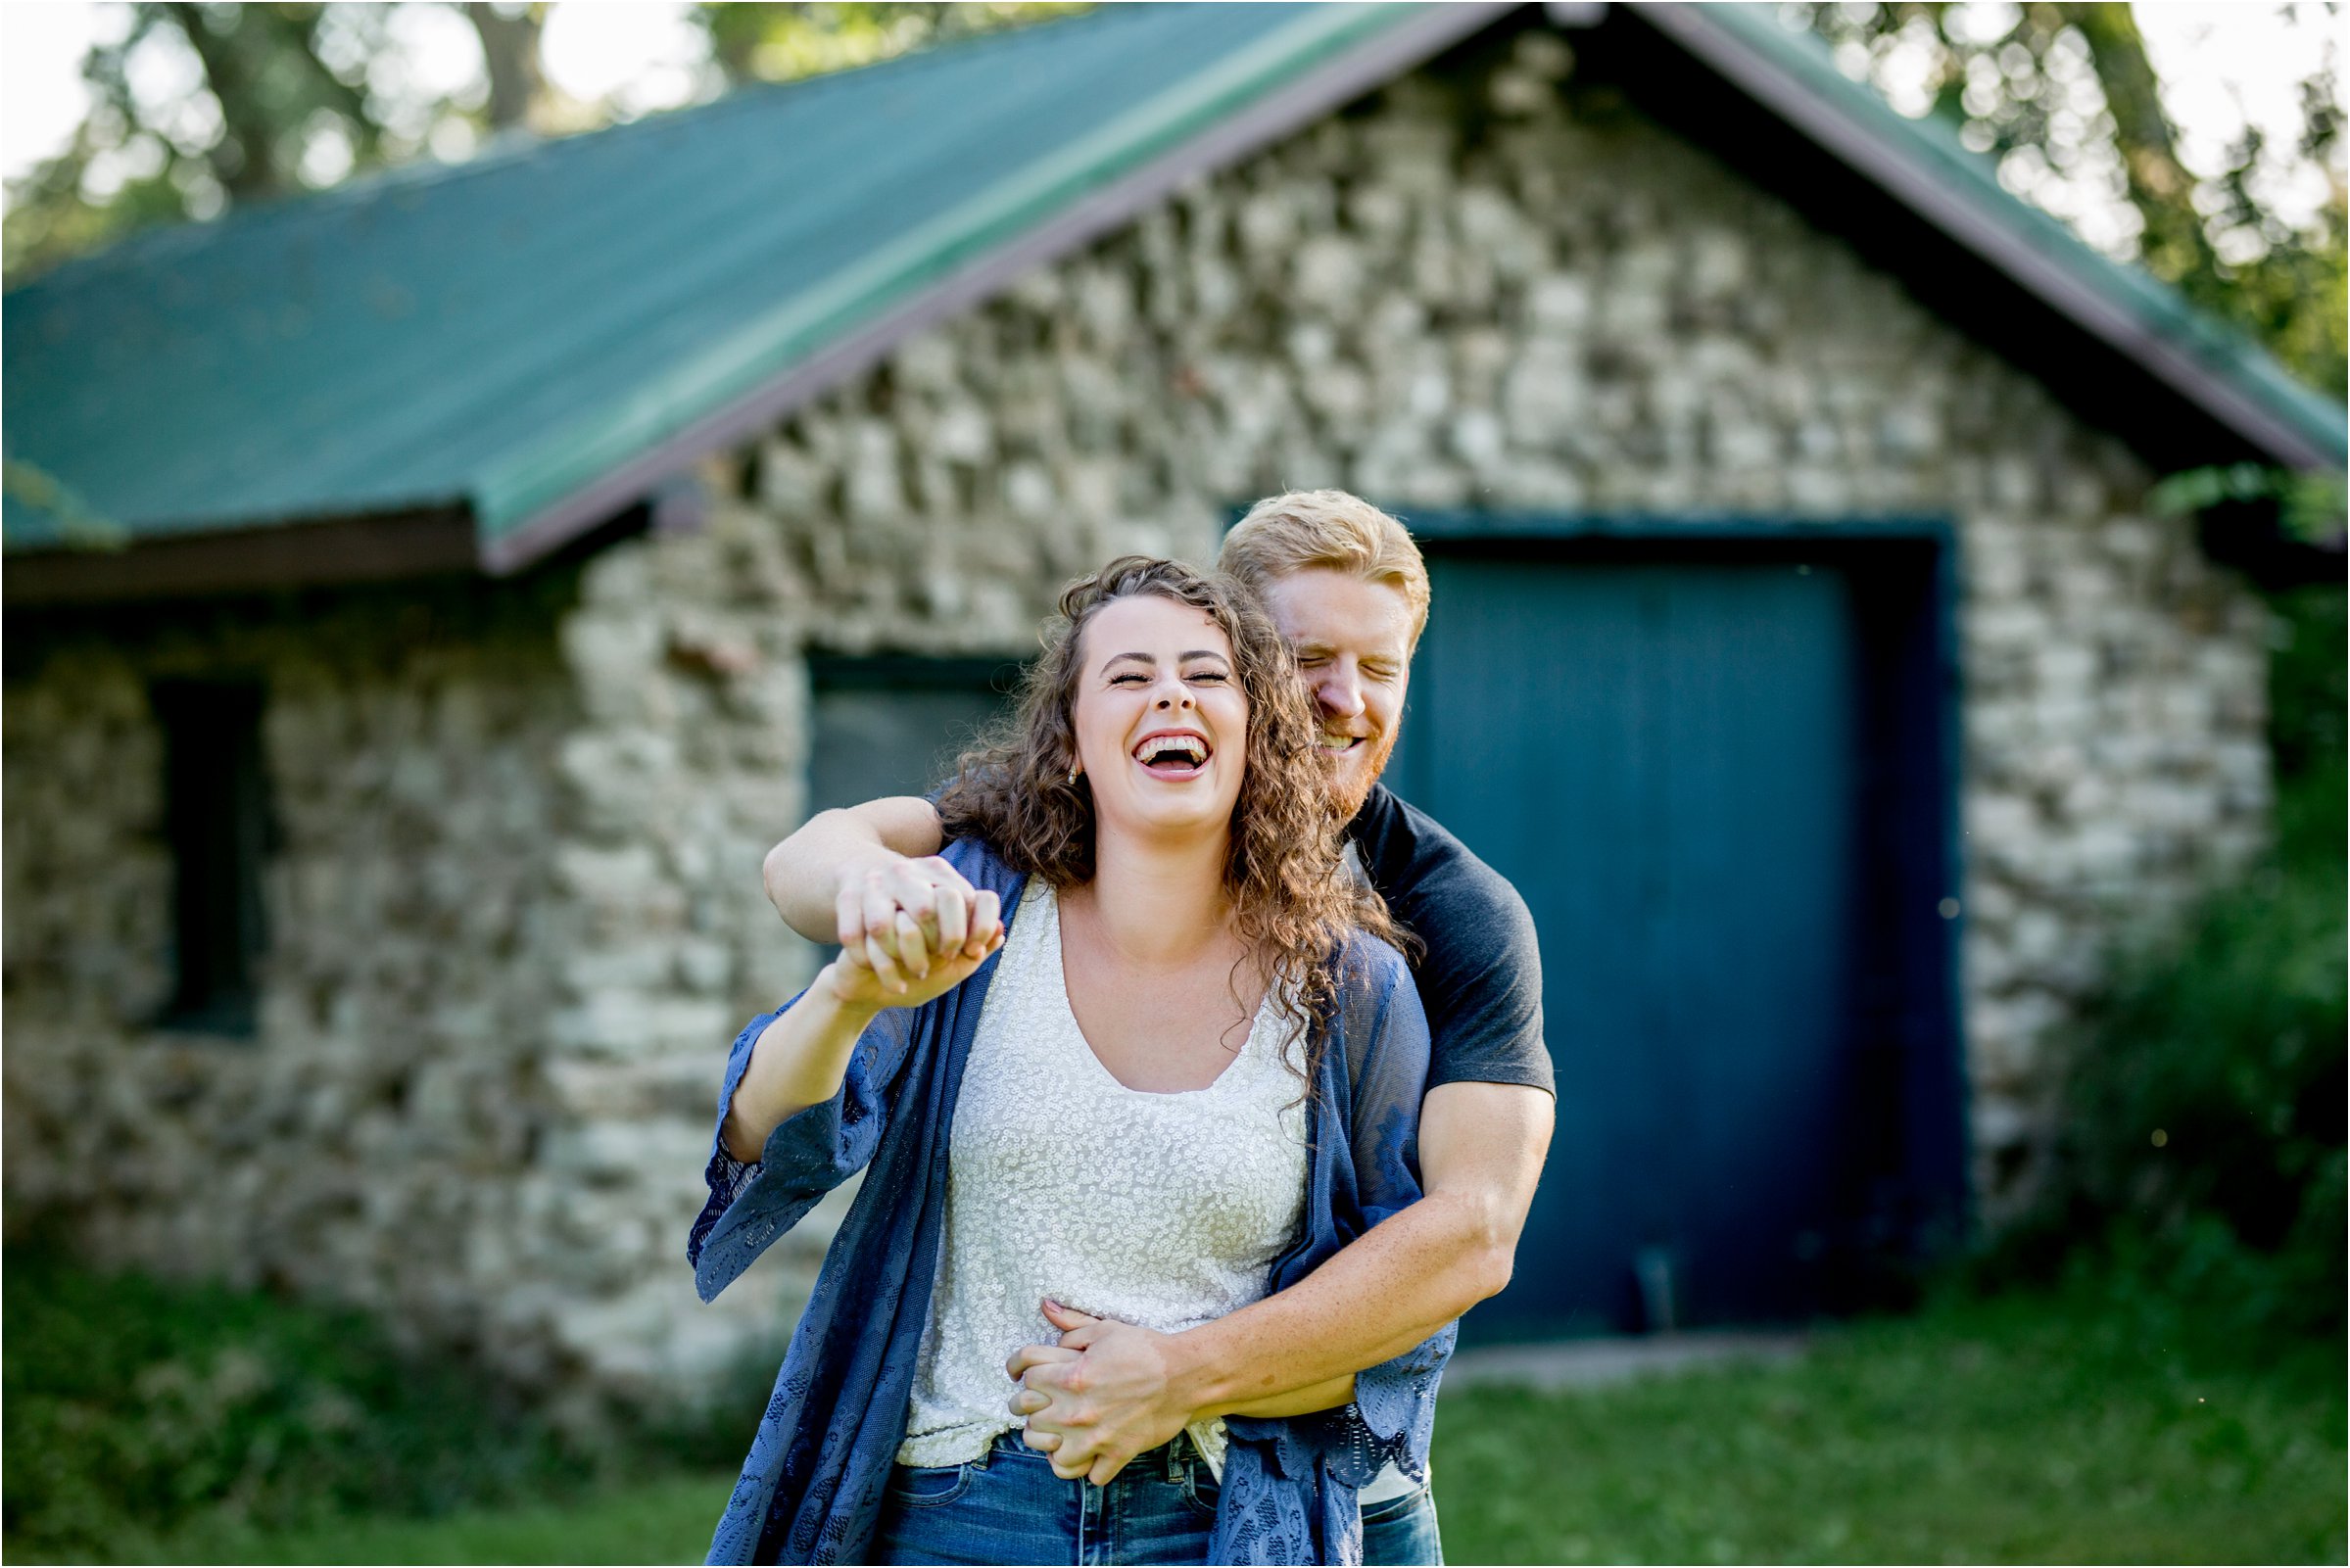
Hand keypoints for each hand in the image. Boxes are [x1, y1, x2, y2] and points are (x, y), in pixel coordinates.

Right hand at [824, 889, 1001, 1010]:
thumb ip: (975, 947)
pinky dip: (884, 970)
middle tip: (942, 959)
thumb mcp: (949, 959)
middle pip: (941, 903)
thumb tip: (1000, 933)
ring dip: (911, 960)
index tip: (971, 953)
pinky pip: (874, 939)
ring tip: (915, 975)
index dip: (979, 927)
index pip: (976, 896)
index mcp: (941, 882)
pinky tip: (893, 983)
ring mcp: (878, 885)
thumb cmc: (912, 962)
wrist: (857, 963)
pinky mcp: (849, 902)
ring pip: (905, 926)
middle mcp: (911, 875)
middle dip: (945, 940)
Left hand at [1005, 1300, 1193, 1484]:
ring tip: (1054, 1430)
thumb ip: (1071, 1324)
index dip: (1019, 1369)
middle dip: (1026, 1405)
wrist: (1186, 1376)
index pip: (1026, 1377)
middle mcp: (1077, 1411)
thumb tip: (1045, 1307)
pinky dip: (1085, 1466)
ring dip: (1048, 1440)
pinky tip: (1086, 1452)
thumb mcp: (1106, 1329)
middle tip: (1033, 1401)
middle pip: (1029, 1416)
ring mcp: (1095, 1438)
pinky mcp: (1116, 1455)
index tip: (1018, 1371)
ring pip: (1049, 1452)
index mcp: (1072, 1377)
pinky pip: (1088, 1475)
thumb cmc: (1145, 1350)